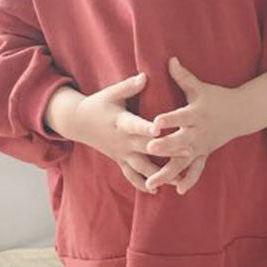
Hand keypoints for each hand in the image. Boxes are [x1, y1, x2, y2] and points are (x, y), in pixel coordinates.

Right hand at [70, 71, 174, 194]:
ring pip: (142, 166)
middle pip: (147, 147)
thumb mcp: (111, 93)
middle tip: (189, 152)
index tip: (160, 128)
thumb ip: (129, 87)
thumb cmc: (98, 104)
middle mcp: (123, 140)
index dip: (147, 127)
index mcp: (121, 122)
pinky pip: (131, 175)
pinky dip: (142, 183)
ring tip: (178, 180)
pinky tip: (156, 190)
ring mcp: (121, 153)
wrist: (78, 123)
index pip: (136, 125)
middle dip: (167, 151)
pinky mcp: (120, 160)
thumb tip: (145, 76)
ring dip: (160, 174)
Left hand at [142, 56, 240, 194]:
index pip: (181, 116)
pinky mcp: (204, 154)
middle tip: (150, 149)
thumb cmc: (216, 97)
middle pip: (180, 141)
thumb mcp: (201, 88)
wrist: (241, 113)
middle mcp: (198, 132)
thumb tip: (170, 59)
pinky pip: (197, 170)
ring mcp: (201, 146)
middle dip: (165, 146)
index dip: (169, 119)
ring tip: (153, 182)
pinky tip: (178, 191)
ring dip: (169, 172)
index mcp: (196, 114)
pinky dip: (189, 180)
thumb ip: (183, 77)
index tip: (155, 122)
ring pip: (183, 161)